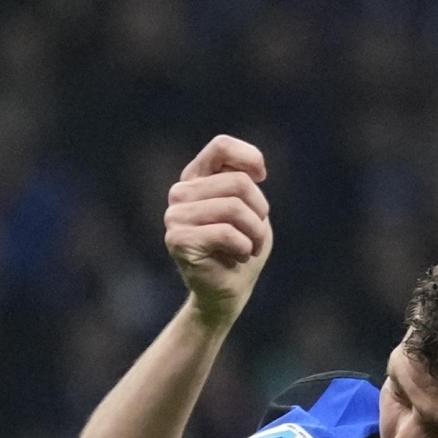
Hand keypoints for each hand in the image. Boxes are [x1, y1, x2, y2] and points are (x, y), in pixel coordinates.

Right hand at [166, 135, 272, 327]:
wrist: (228, 291)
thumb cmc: (242, 248)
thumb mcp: (251, 210)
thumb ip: (245, 183)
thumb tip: (254, 169)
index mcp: (197, 178)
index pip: (222, 146)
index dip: (250, 158)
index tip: (262, 178)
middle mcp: (181, 192)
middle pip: (239, 183)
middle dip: (259, 212)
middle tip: (255, 235)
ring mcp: (175, 215)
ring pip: (234, 207)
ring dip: (254, 233)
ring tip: (248, 248)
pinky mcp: (177, 239)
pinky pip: (226, 232)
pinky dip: (244, 248)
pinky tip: (237, 257)